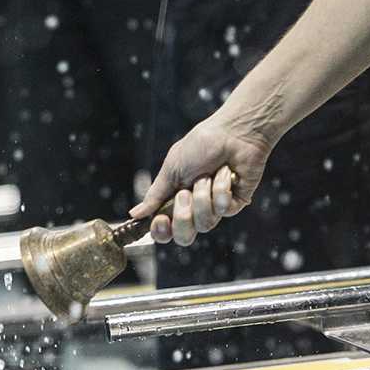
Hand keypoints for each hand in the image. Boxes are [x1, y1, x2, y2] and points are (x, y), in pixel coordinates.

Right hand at [131, 116, 273, 245]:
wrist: (232, 132)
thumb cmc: (201, 145)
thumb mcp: (172, 169)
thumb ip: (155, 194)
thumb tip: (134, 214)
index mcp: (176, 201)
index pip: (165, 231)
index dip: (161, 232)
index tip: (160, 220)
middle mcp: (194, 209)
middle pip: (184, 237)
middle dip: (183, 216)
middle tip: (185, 193)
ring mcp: (215, 208)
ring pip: (204, 224)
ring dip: (203, 196)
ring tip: (207, 175)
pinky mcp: (234, 204)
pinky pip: (223, 210)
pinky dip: (221, 188)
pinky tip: (226, 172)